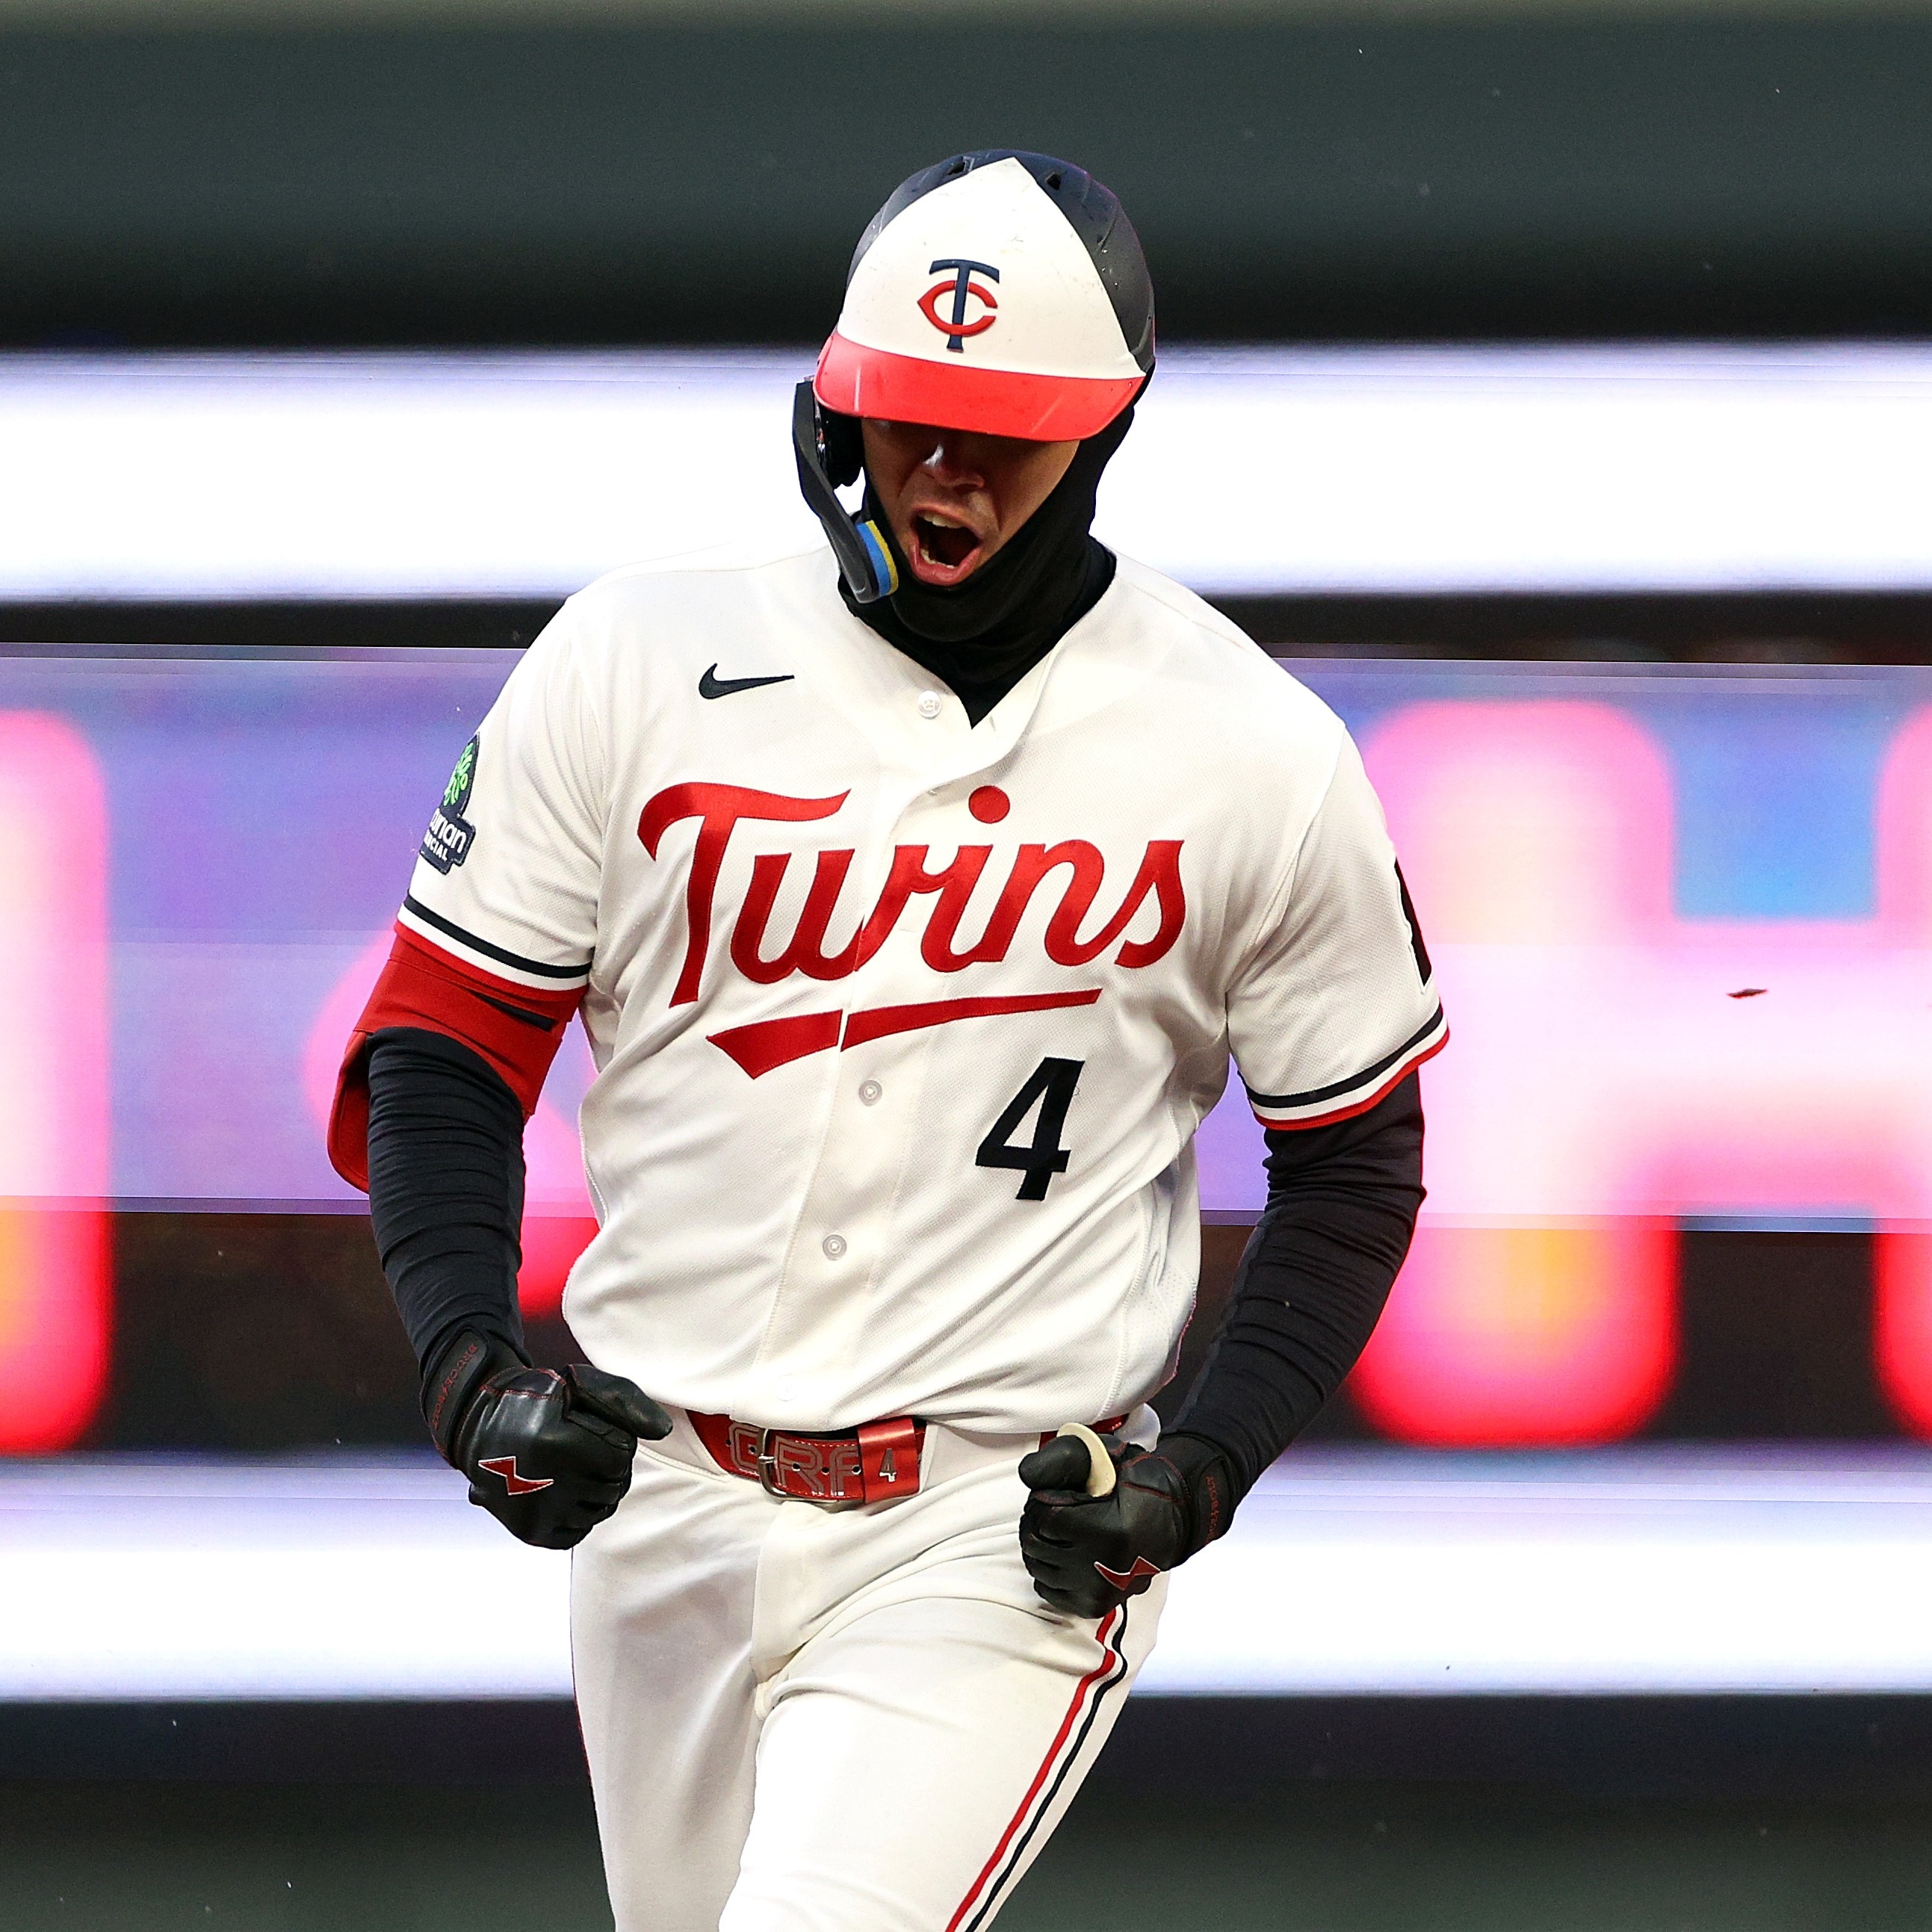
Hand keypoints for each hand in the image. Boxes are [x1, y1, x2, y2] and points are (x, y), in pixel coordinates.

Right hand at [423, 1331, 671, 1548]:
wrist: (479, 1425)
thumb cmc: (538, 1400)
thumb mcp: (578, 1385)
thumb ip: (624, 1401)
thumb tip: (662, 1431)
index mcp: (553, 1443)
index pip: (622, 1453)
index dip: (615, 1438)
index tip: (592, 1429)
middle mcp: (542, 1484)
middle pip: (616, 1484)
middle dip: (611, 1465)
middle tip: (584, 1448)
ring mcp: (535, 1513)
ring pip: (602, 1510)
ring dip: (599, 1489)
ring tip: (575, 1468)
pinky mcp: (530, 1532)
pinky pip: (580, 1532)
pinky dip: (581, 1514)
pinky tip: (565, 1491)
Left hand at [1017, 1430, 1230, 1618]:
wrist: (1177, 1518)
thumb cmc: (1138, 1483)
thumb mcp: (1106, 1457)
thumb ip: (1064, 1459)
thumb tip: (1027, 1475)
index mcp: (1109, 1530)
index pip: (1044, 1517)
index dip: (1043, 1500)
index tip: (1058, 1494)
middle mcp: (1103, 1567)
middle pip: (1035, 1543)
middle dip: (1038, 1521)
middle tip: (1056, 1510)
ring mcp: (1098, 1591)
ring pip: (1037, 1567)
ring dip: (1041, 1545)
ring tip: (1063, 1531)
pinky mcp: (1094, 1605)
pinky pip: (1046, 1589)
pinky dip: (1048, 1570)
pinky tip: (1066, 1554)